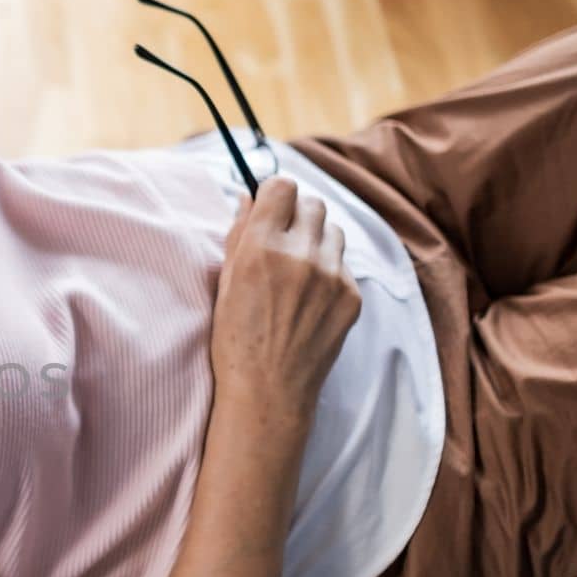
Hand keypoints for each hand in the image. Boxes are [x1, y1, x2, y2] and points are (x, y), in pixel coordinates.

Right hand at [210, 176, 360, 410]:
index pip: (282, 186)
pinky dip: (328, 270)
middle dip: (296, 215)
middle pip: (312, 203)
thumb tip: (249, 197)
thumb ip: (238, 234)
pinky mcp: (352, 296)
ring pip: (333, 230)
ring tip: (298, 269)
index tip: (269, 209)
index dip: (273, 195)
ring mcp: (332, 275)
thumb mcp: (225, 282)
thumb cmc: (235, 339)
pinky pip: (343, 264)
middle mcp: (300, 254)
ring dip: (316, 239)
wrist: (268, 389)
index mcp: (261, 247)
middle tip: (282, 240)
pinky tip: (310, 297)